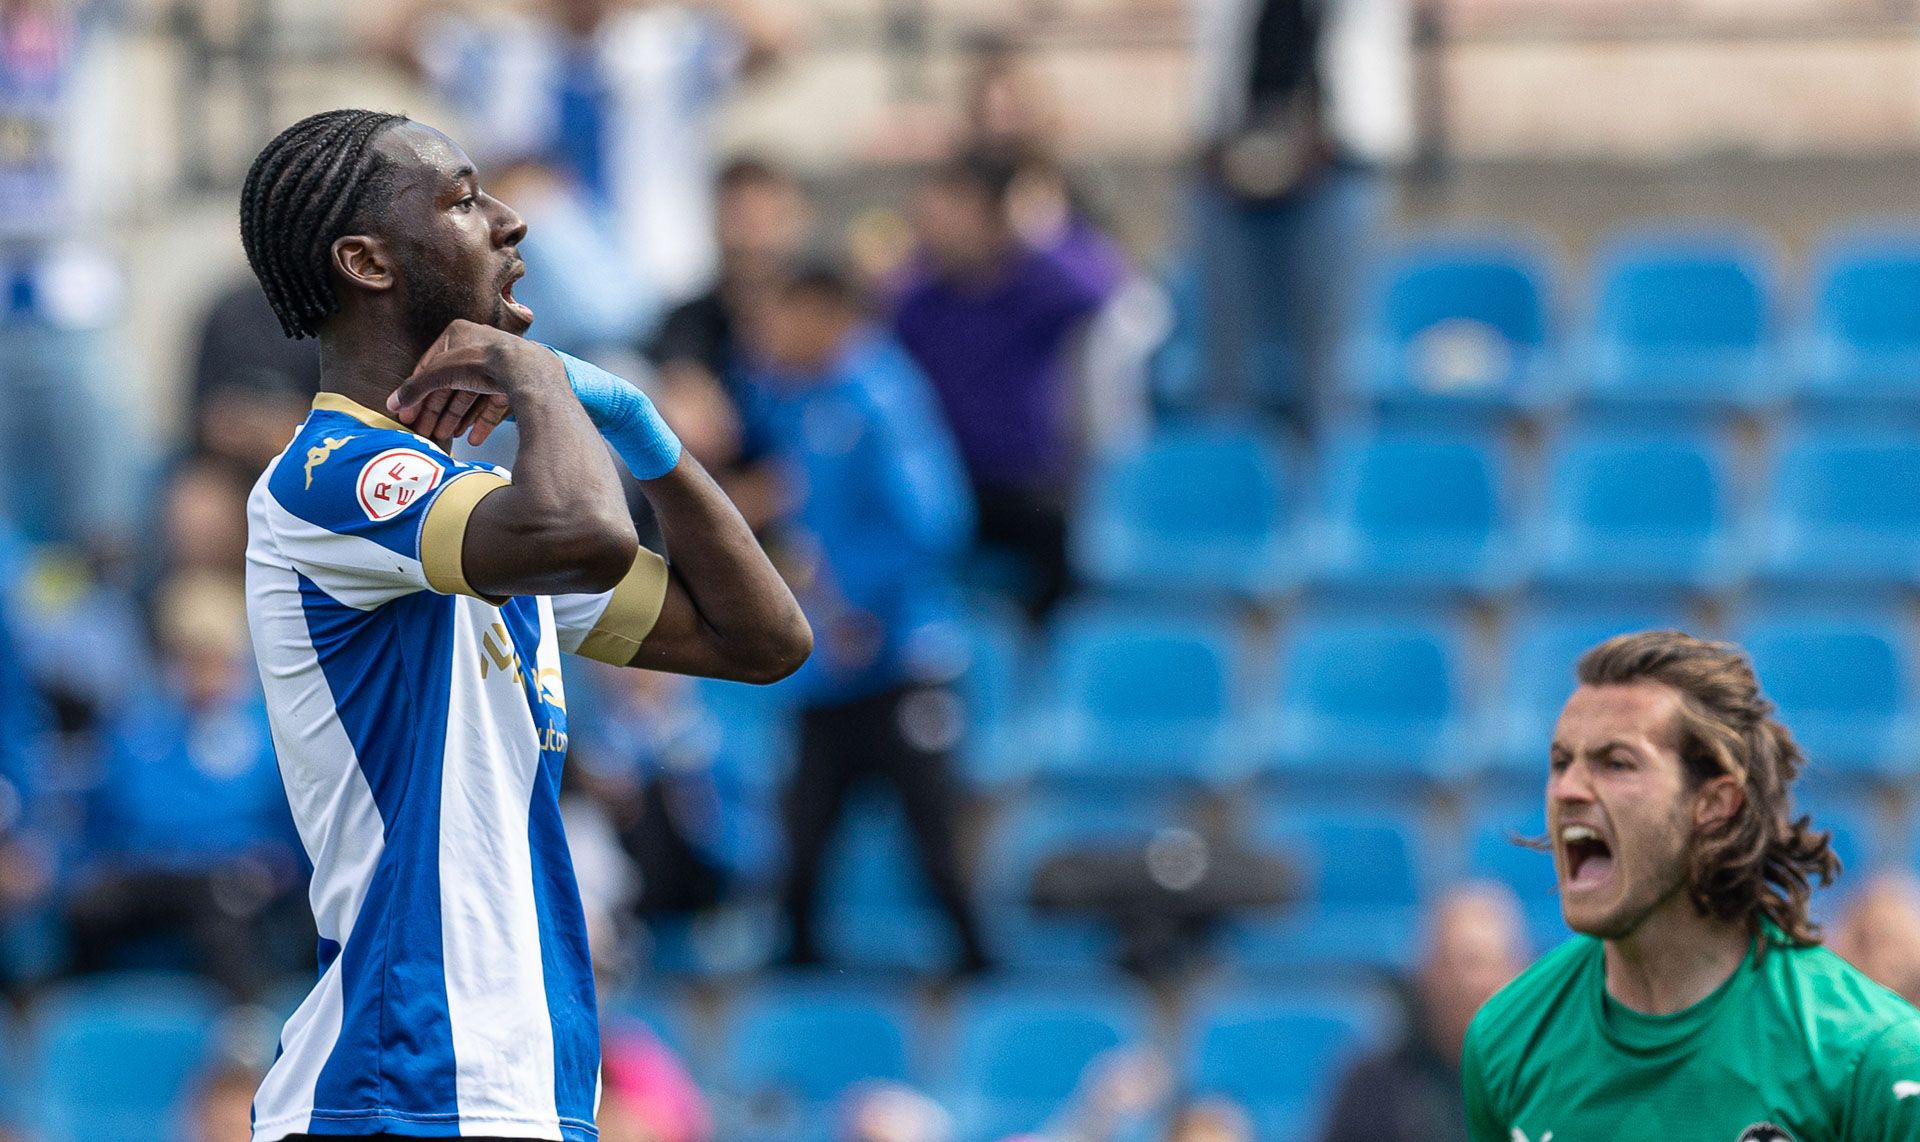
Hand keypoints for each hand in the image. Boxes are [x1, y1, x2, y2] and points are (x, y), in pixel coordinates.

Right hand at [388, 320, 560, 445]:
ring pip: (470, 396)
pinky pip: (492, 405)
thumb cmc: (480, 359)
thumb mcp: (438, 372)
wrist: (523, 368)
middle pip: (450, 384)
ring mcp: (497, 366)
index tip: (408, 414)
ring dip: (455, 418)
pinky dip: (481, 422)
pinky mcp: (513, 384)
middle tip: (424, 431)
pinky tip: (472, 438)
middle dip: (436, 410)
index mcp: (457, 335)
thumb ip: (415, 388)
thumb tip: (392, 403)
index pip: (429, 368)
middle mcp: (477, 348)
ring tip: (444, 436)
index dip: (417, 393)